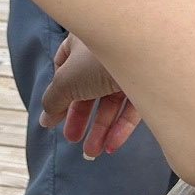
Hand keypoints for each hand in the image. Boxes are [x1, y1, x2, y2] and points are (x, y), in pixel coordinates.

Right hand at [39, 36, 142, 157]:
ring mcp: (130, 66)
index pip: (65, 65)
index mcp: (84, 42)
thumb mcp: (66, 81)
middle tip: (72, 138)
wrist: (146, 51)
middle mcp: (108, 52)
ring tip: (92, 152)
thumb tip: (45, 119)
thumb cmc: (99, 57)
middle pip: (89, 88)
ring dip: (101, 128)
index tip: (55, 115)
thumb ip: (53, 101)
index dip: (60, 92)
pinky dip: (122, 127)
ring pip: (112, 100)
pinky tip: (111, 145)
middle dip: (80, 117)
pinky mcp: (150, 81)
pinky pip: (133, 106)